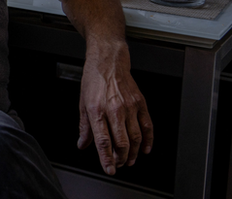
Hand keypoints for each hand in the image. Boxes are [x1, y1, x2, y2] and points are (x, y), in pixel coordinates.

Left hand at [77, 47, 153, 174]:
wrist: (108, 61)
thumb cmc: (94, 80)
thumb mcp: (82, 103)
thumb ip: (84, 127)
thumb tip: (83, 144)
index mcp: (97, 110)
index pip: (103, 141)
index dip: (106, 159)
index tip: (109, 169)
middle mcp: (114, 109)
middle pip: (121, 143)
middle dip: (120, 158)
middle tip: (118, 164)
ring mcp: (129, 106)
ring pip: (135, 137)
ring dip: (133, 153)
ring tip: (129, 160)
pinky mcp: (140, 103)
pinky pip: (147, 126)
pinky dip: (148, 140)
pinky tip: (145, 148)